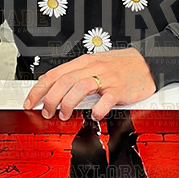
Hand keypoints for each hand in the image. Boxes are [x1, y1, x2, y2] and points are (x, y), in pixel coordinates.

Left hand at [23, 48, 155, 121]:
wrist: (148, 63)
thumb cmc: (121, 65)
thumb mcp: (96, 64)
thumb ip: (77, 75)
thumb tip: (55, 87)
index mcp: (84, 62)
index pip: (54, 74)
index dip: (38, 89)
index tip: (30, 102)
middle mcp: (93, 68)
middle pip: (63, 82)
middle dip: (49, 99)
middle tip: (47, 112)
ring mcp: (107, 78)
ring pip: (79, 88)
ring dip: (67, 104)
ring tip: (64, 115)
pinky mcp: (120, 90)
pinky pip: (105, 100)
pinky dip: (96, 110)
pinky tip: (93, 115)